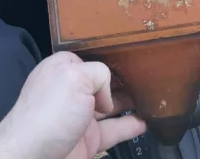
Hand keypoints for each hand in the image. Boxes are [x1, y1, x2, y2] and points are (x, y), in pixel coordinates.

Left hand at [0, 51, 145, 158]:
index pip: (91, 59)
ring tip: (152, 96)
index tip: (130, 58)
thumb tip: (108, 94)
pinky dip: (129, 126)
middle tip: (146, 75)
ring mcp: (79, 117)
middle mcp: (70, 91)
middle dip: (122, 80)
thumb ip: (99, 74)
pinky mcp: (87, 141)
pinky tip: (144, 122)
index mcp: (62, 69)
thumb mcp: (75, 78)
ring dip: (130, 102)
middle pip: (101, 82)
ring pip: (111, 106)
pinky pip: (114, 130)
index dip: (109, 59)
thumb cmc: (47, 115)